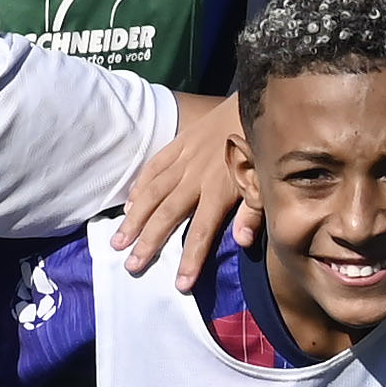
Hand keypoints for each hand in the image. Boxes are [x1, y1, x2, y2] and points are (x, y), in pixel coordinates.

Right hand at [105, 99, 249, 276]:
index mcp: (221, 189)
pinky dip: (139, 186)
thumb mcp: (267, 180)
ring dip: (134, 219)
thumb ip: (254, 211)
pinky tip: (129, 205)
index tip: (179, 284)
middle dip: (149, 243)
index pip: (202, 231)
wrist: (257, 102)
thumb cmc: (264, 146)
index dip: (190, 258)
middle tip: (132, 266)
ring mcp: (184, 159)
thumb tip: (242, 242)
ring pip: (153, 192)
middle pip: (168, 214)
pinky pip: (154, 166)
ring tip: (118, 241)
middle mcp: (196, 177)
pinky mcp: (178, 143)